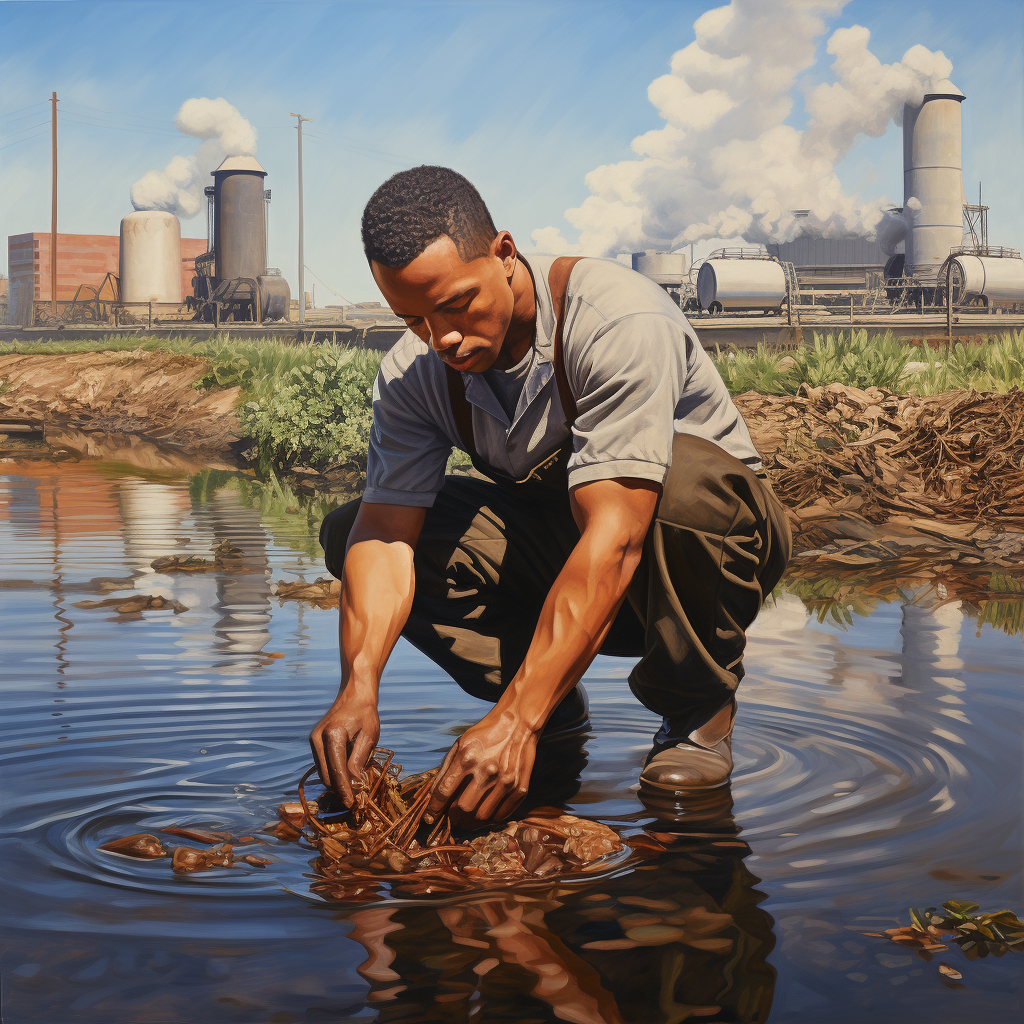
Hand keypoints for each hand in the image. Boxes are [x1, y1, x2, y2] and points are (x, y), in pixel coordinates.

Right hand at [309, 690, 379, 805]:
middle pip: (327, 776)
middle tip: (356, 799)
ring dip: (336, 782)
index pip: (337, 771)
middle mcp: (318, 739)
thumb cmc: (365, 713)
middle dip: (340, 789)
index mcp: (333, 736)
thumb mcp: (369, 736)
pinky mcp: (314, 741)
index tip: (351, 804)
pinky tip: (346, 774)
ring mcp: (313, 740)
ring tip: (353, 788)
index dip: (344, 790)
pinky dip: (333, 772)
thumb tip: (356, 785)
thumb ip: (359, 760)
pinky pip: (322, 764)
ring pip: (323, 772)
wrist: (353, 694)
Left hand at [427, 707, 539, 827]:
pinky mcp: (519, 787)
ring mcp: (505, 781)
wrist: (518, 723)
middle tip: (452, 817)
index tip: (430, 817)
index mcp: (467, 758)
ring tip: (466, 819)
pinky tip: (484, 812)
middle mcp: (486, 771)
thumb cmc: (485, 734)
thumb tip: (433, 795)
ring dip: (470, 822)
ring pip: (481, 816)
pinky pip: (501, 815)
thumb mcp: (460, 744)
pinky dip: (489, 819)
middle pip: (463, 808)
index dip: (434, 809)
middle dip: (454, 816)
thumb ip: (445, 769)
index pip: (444, 792)